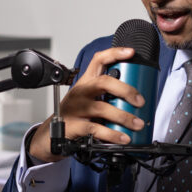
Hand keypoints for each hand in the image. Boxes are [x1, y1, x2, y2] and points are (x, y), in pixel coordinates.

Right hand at [27, 46, 146, 161]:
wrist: (51, 135)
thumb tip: (136, 102)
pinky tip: (123, 138)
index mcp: (86, 82)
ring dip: (124, 117)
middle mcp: (81, 92)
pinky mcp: (75, 125)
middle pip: (103, 82)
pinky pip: (96, 129)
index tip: (131, 52)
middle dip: (125, 90)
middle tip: (140, 101)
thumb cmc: (74, 116)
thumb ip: (107, 97)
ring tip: (137, 124)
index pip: (99, 60)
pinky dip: (112, 134)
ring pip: (102, 108)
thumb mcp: (89, 101)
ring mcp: (76, 108)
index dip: (115, 53)